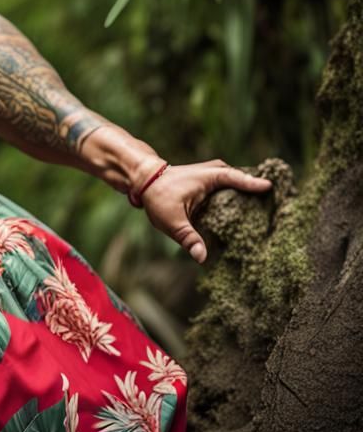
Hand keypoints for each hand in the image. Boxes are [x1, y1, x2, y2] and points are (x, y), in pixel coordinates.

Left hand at [133, 158, 272, 263]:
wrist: (146, 180)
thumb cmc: (158, 197)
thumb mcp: (171, 220)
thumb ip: (188, 238)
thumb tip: (202, 258)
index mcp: (209, 178)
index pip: (237, 178)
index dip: (254, 184)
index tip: (273, 188)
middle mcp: (215, 173)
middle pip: (244, 180)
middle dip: (261, 189)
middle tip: (285, 202)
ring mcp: (215, 176)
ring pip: (240, 183)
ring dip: (254, 193)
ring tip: (276, 209)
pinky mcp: (213, 184)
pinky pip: (234, 187)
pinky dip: (244, 196)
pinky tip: (256, 213)